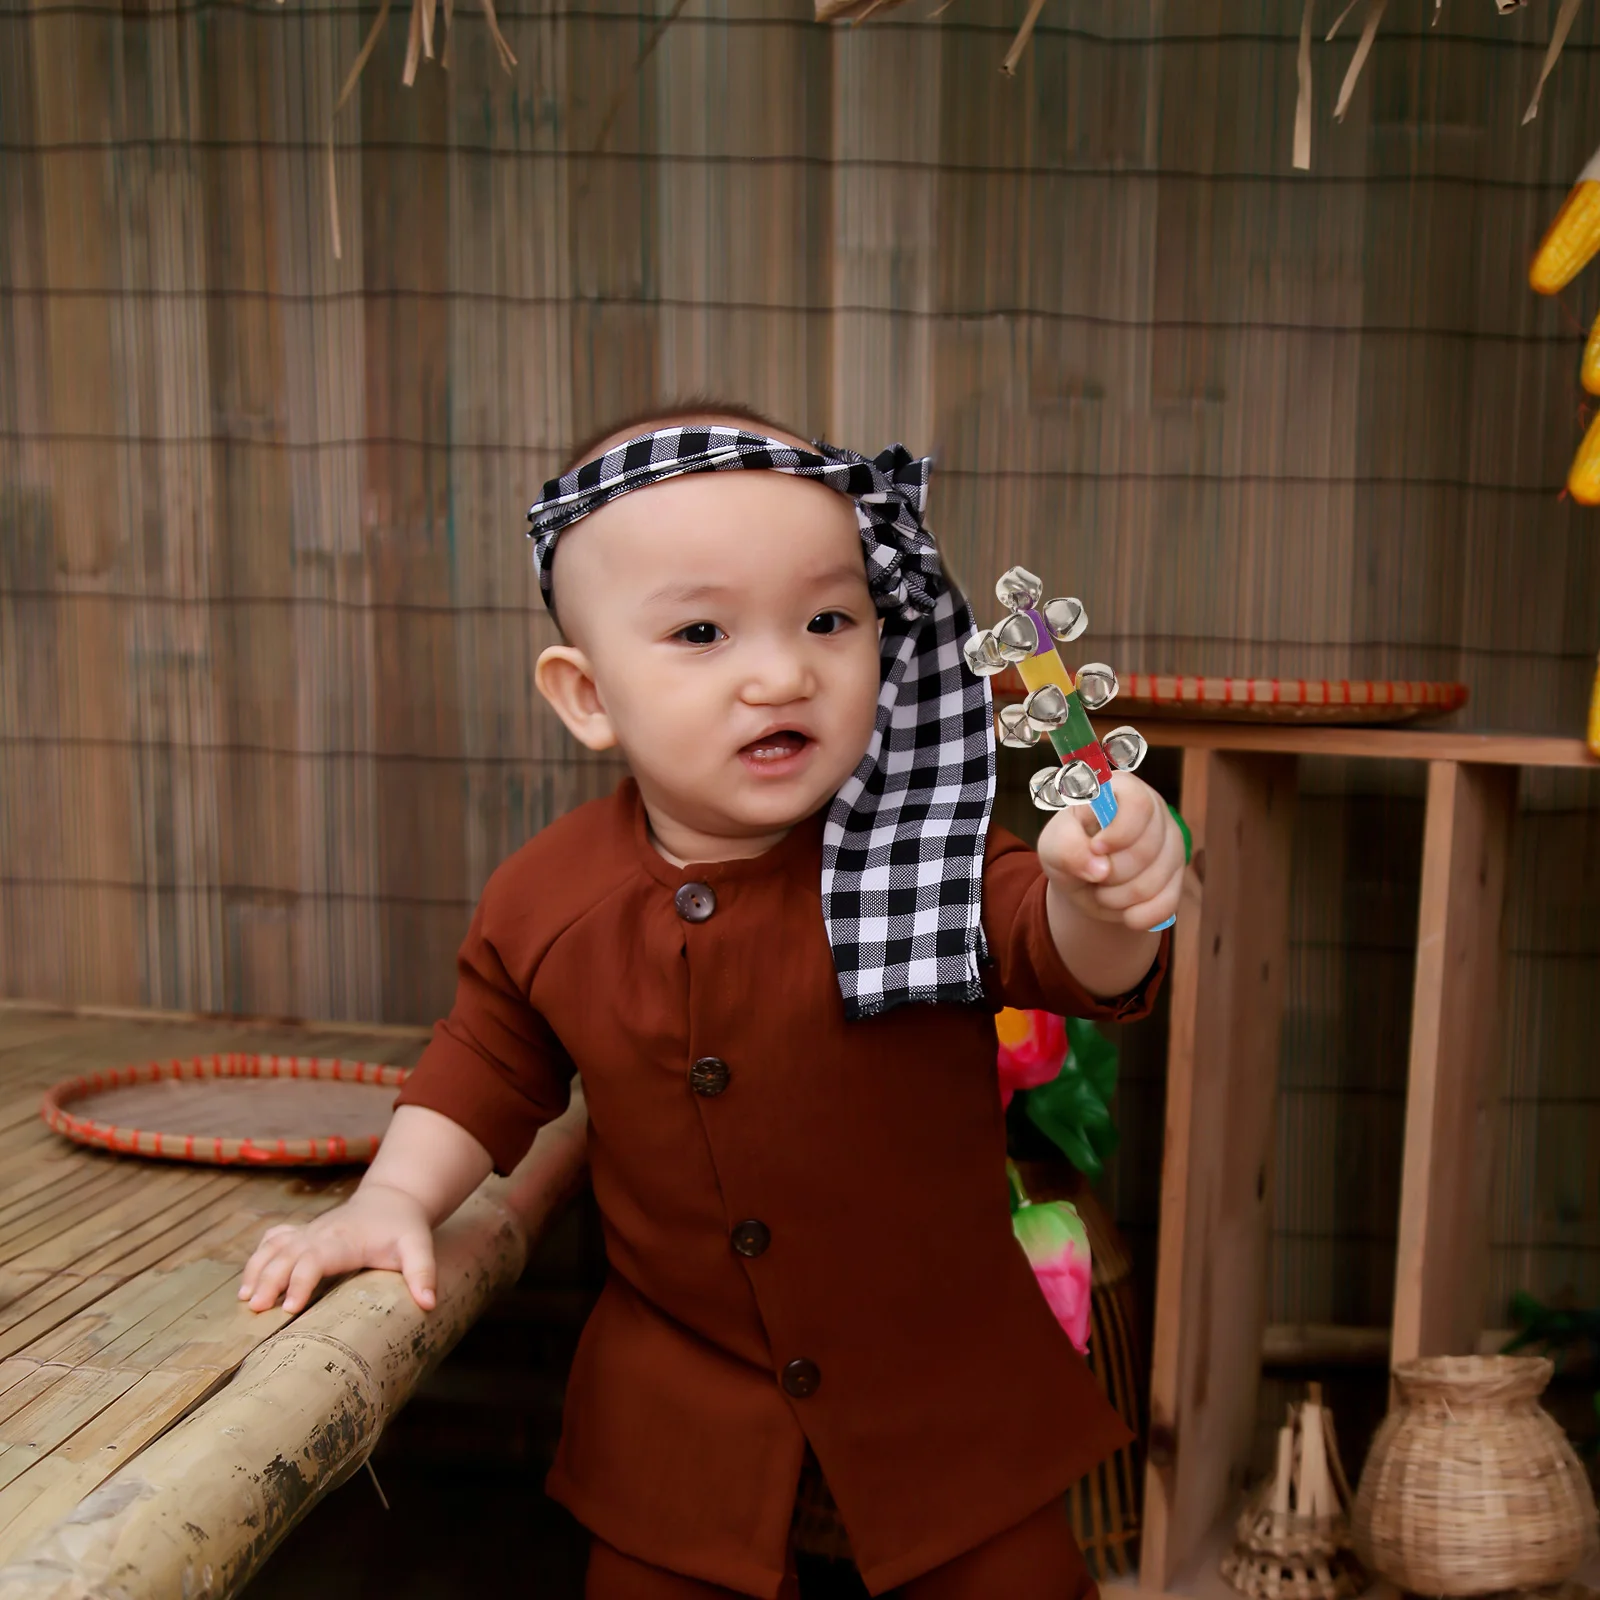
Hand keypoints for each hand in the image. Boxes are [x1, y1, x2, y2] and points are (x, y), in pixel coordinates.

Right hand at [238, 1182, 437, 1314]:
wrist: (392, 1198)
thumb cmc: (403, 1227)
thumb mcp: (419, 1246)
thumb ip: (423, 1272)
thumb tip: (428, 1304)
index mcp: (345, 1240)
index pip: (316, 1259)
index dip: (300, 1281)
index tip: (290, 1308)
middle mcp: (321, 1233)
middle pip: (286, 1254)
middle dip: (269, 1280)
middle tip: (255, 1309)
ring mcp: (309, 1232)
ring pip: (274, 1247)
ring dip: (257, 1270)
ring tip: (245, 1299)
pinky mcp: (303, 1233)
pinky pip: (273, 1240)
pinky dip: (258, 1257)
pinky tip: (249, 1280)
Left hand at [1036, 772, 1184, 932]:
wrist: (1084, 881)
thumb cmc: (1069, 849)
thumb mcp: (1053, 845)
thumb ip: (1067, 847)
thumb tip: (1098, 869)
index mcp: (1122, 790)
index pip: (1139, 805)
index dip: (1119, 833)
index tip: (1096, 848)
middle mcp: (1155, 812)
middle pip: (1146, 849)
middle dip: (1111, 874)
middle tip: (1092, 876)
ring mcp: (1171, 845)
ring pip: (1155, 881)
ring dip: (1118, 898)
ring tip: (1102, 890)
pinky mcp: (1177, 877)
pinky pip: (1166, 904)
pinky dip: (1138, 916)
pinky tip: (1123, 911)